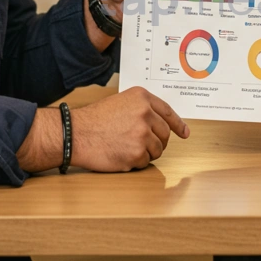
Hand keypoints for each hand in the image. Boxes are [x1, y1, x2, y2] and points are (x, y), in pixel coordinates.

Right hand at [70, 87, 189, 171]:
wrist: (75, 134)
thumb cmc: (94, 120)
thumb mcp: (121, 102)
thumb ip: (142, 109)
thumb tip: (161, 124)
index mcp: (142, 98)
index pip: (168, 112)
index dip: (179, 125)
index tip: (185, 133)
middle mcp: (145, 113)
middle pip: (165, 134)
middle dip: (157, 141)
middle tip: (141, 144)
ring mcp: (142, 134)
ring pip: (157, 150)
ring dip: (145, 152)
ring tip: (125, 147)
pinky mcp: (137, 153)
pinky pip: (146, 161)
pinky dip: (135, 162)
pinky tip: (120, 154)